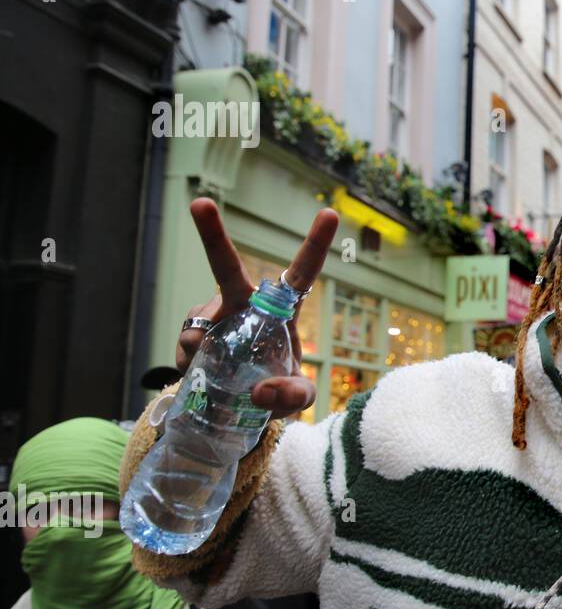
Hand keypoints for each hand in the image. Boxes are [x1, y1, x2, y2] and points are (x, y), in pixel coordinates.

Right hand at [177, 198, 338, 418]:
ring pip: (199, 325)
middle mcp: (243, 303)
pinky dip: (192, 367)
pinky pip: (186, 348)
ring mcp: (212, 317)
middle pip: (226, 267)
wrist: (237, 405)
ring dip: (205, 351)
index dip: (315, 243)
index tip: (329, 212)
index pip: (302, 271)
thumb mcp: (296, 398)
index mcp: (281, 309)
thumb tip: (260, 392)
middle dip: (211, 234)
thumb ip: (294, 396)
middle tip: (200, 203)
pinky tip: (203, 375)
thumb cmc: (277, 388)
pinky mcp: (189, 335)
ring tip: (221, 373)